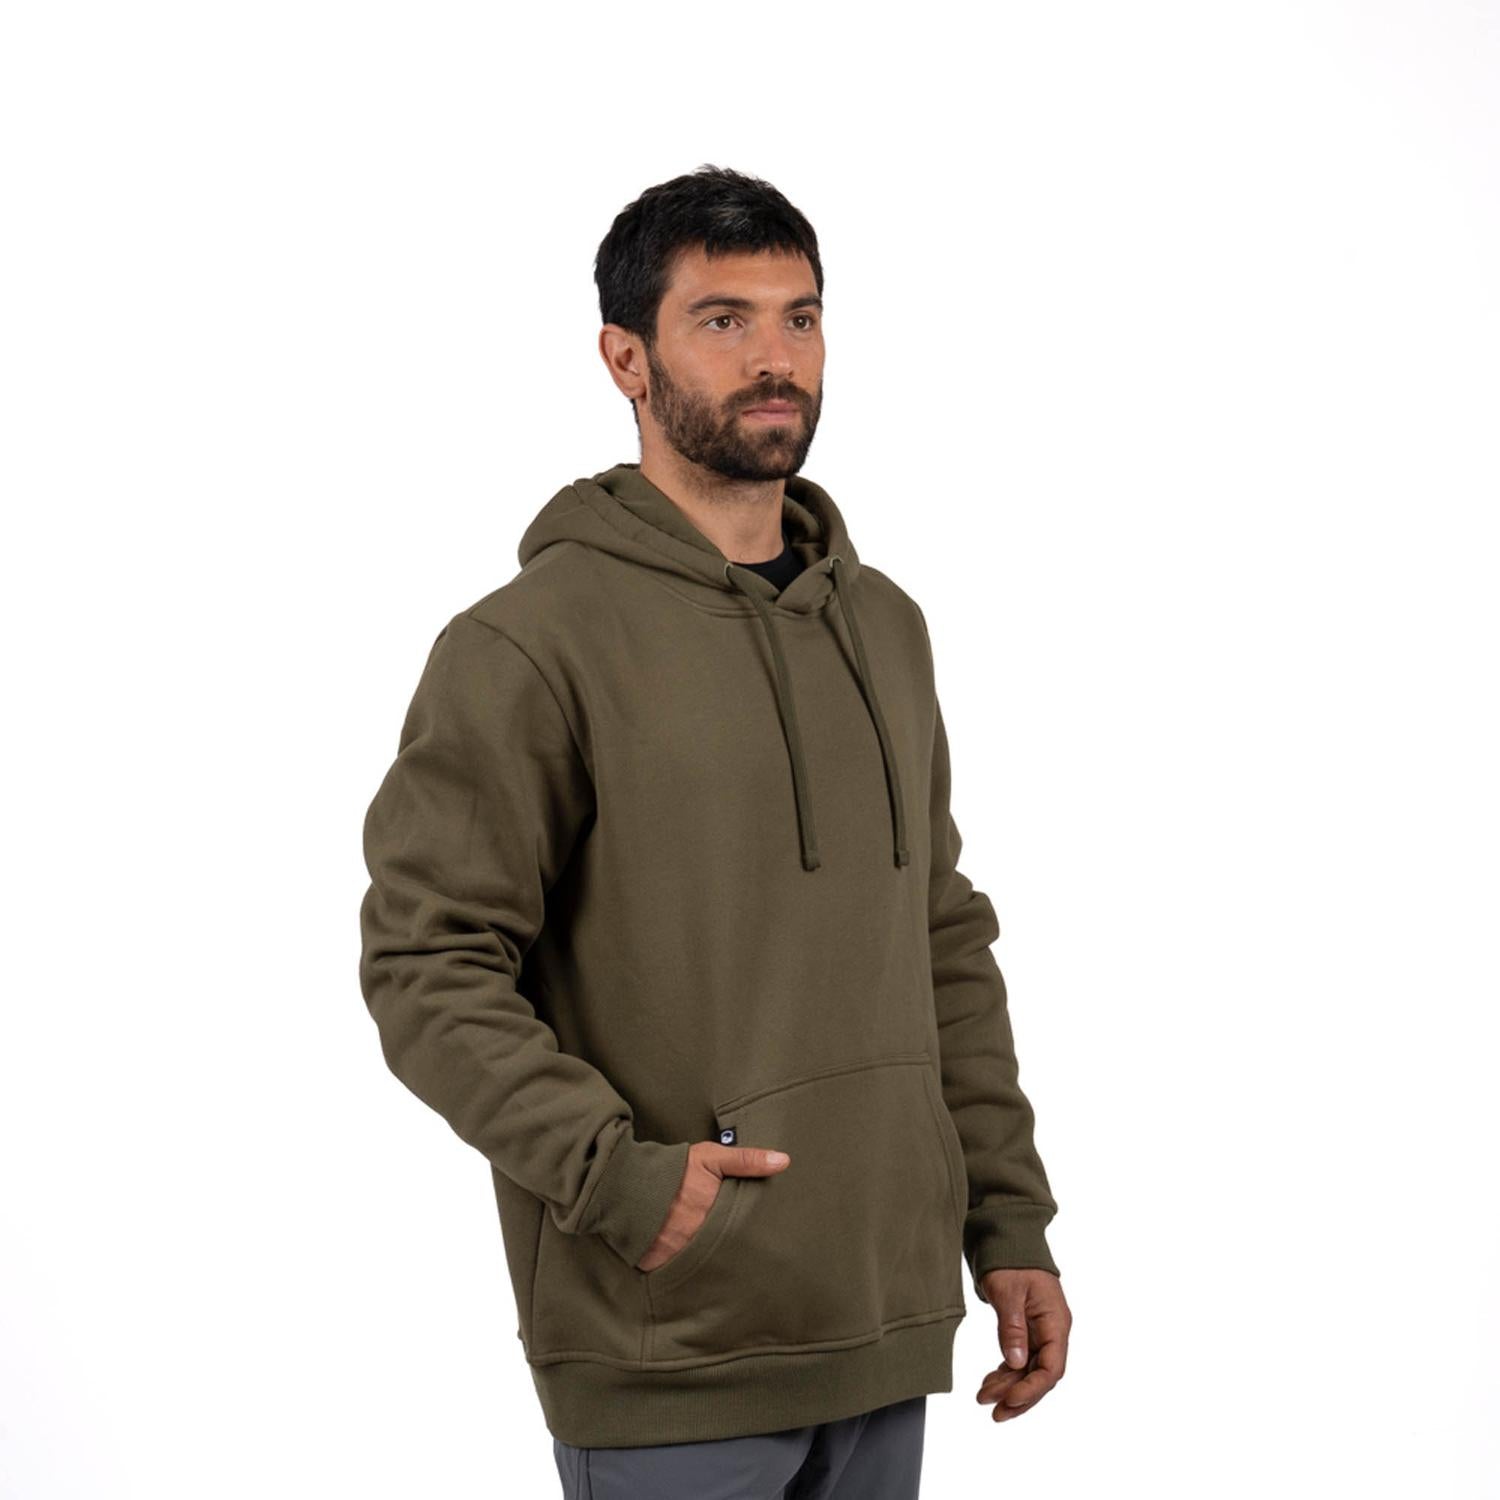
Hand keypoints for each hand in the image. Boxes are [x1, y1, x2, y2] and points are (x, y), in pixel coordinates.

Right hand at [636, 1139, 790, 1272]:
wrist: (623, 1182)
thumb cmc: (672, 1169)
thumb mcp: (710, 1157)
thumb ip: (746, 1160)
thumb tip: (784, 1162)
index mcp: (715, 1214)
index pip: (744, 1234)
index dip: (751, 1237)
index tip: (761, 1240)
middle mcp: (698, 1239)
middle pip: (726, 1255)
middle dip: (733, 1256)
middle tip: (742, 1258)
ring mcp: (677, 1255)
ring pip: (703, 1268)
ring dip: (710, 1266)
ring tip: (718, 1264)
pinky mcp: (656, 1266)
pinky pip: (676, 1276)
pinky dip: (683, 1273)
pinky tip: (691, 1270)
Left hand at [975, 1268, 1069, 1421]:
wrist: (1008, 1237)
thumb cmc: (1011, 1260)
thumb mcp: (1009, 1292)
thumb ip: (1012, 1328)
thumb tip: (1015, 1363)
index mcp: (1056, 1322)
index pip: (1051, 1368)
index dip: (1031, 1389)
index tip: (1008, 1401)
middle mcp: (1052, 1331)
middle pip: (1041, 1375)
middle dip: (1018, 1395)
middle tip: (993, 1412)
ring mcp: (1041, 1331)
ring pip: (1029, 1370)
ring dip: (1009, 1387)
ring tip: (983, 1398)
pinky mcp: (1027, 1330)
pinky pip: (1020, 1359)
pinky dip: (1006, 1373)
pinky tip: (989, 1383)